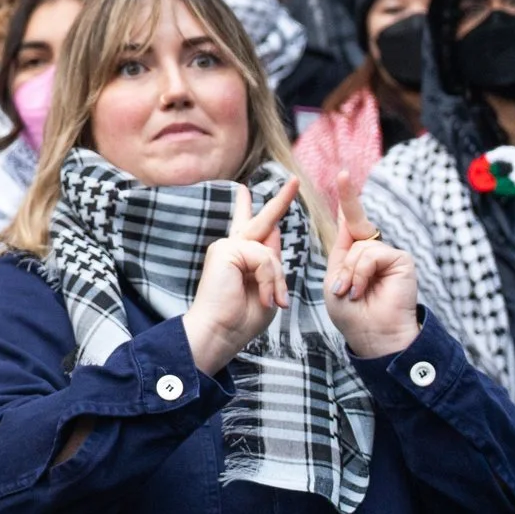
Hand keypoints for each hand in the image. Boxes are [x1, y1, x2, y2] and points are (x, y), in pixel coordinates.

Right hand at [183, 179, 296, 374]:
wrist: (220, 332)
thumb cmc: (241, 319)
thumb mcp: (267, 289)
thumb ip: (271, 263)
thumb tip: (274, 231)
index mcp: (239, 258)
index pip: (249, 228)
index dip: (252, 209)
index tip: (245, 191)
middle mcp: (231, 248)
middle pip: (260, 220)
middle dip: (280, 201)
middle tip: (294, 181)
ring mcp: (227, 247)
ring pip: (269, 251)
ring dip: (276, 279)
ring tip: (272, 301)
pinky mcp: (225, 250)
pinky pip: (264, 257)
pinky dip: (269, 279)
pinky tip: (263, 295)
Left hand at [322, 187, 419, 357]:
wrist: (372, 335)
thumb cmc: (351, 313)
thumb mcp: (336, 278)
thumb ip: (341, 250)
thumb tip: (348, 219)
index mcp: (354, 253)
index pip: (350, 222)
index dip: (347, 199)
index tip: (343, 174)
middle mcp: (373, 250)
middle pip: (356, 224)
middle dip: (347, 209)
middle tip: (342, 188)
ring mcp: (388, 254)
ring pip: (359, 247)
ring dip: (349, 272)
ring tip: (351, 292)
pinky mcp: (402, 259)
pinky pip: (372, 254)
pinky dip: (361, 272)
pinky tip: (362, 290)